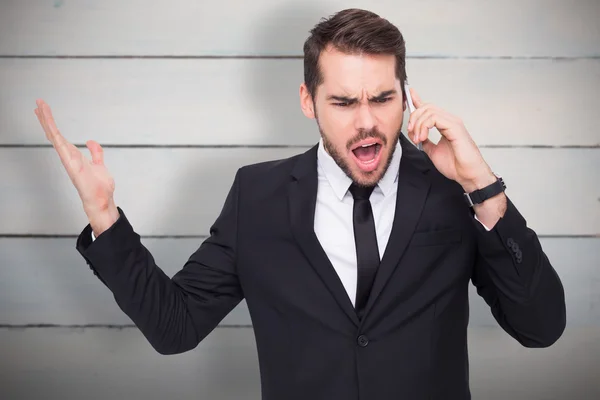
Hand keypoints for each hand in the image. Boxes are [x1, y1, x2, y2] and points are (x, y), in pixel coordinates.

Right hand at [34, 99, 118, 234]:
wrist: (102, 200)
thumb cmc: (99, 188)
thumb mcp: (100, 165)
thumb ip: (96, 153)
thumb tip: (91, 141)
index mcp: (75, 156)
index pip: (61, 137)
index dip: (52, 125)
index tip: (45, 112)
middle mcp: (69, 156)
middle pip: (54, 134)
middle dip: (46, 119)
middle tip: (38, 104)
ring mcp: (68, 159)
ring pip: (54, 136)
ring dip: (47, 120)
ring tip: (39, 106)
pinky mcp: (70, 162)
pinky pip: (59, 143)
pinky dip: (53, 131)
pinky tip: (48, 120)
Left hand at [407, 88, 496, 191]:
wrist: (467, 174)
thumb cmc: (455, 165)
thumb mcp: (433, 151)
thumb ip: (425, 141)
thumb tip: (414, 134)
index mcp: (445, 125)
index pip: (430, 108)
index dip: (418, 100)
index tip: (409, 94)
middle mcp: (449, 121)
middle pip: (427, 107)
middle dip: (414, 118)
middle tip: (411, 133)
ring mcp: (453, 122)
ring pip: (429, 111)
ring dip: (418, 125)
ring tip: (418, 139)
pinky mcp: (455, 127)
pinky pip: (435, 118)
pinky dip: (424, 126)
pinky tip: (423, 137)